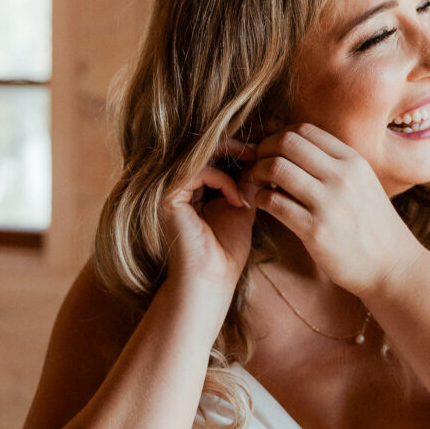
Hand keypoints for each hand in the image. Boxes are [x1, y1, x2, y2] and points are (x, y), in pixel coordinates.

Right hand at [162, 137, 256, 294]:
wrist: (212, 280)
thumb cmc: (226, 252)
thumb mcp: (242, 207)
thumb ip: (246, 182)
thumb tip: (261, 156)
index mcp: (192, 189)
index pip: (210, 154)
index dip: (235, 149)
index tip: (260, 155)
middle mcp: (177, 186)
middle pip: (203, 148)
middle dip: (234, 148)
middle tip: (258, 154)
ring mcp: (170, 190)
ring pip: (202, 156)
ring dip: (233, 168)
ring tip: (250, 190)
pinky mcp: (169, 197)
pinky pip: (200, 172)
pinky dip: (225, 182)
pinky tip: (239, 203)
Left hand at [240, 122, 421, 296]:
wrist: (392, 265)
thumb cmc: (373, 226)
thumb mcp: (363, 183)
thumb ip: (335, 165)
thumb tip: (294, 149)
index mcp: (353, 161)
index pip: (305, 129)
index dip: (279, 135)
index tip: (272, 151)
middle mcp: (342, 176)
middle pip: (286, 142)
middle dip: (263, 150)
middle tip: (258, 166)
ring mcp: (328, 203)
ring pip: (276, 168)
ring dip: (257, 174)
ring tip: (258, 185)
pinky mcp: (315, 230)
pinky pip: (274, 202)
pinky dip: (261, 200)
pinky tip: (265, 205)